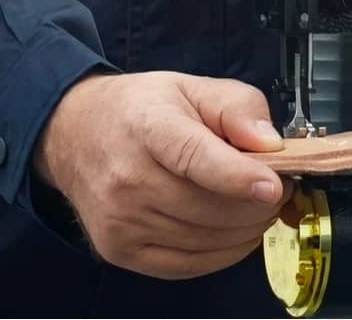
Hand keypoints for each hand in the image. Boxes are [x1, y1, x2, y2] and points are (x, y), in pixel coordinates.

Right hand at [33, 70, 292, 279]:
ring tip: (254, 204)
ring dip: (245, 228)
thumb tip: (270, 143)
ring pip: (206, 240)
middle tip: (276, 186)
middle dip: (257, 204)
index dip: (238, 176)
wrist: (75, 134)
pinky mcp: (119, 249)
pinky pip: (189, 264)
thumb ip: (236, 106)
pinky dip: (223, 252)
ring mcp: (120, 219)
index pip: (194, 157)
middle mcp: (128, 176)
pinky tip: (231, 229)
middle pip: (209, 207)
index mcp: (147, 125)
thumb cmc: (138, 109)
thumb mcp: (189, 86)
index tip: (273, 185)